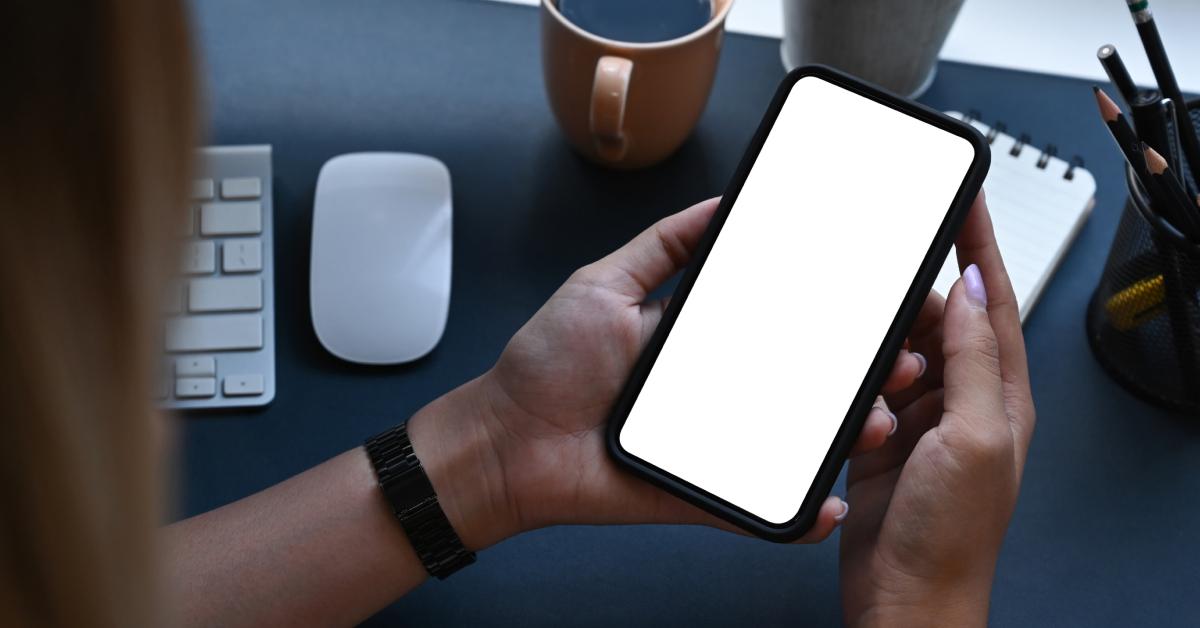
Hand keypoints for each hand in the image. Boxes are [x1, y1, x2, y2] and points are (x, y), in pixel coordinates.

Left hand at [408, 198, 928, 548]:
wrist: (504, 444)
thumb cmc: (545, 367)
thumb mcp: (603, 284)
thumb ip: (660, 246)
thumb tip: (715, 205)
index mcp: (700, 340)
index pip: (779, 325)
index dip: (829, 319)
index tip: (876, 306)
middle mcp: (715, 389)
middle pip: (801, 385)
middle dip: (857, 375)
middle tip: (901, 362)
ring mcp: (712, 441)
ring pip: (792, 442)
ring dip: (843, 435)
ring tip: (878, 419)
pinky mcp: (698, 491)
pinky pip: (754, 507)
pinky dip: (795, 514)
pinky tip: (829, 504)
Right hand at [838, 192, 1035, 627]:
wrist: (903, 598)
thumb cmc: (949, 538)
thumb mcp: (973, 437)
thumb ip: (975, 360)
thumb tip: (973, 289)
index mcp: (1002, 396)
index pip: (993, 301)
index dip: (980, 245)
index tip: (965, 198)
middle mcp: (964, 403)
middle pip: (936, 320)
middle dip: (910, 296)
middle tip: (882, 268)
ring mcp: (919, 421)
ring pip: (893, 351)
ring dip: (877, 345)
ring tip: (866, 348)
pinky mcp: (878, 439)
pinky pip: (862, 388)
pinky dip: (851, 380)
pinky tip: (845, 383)